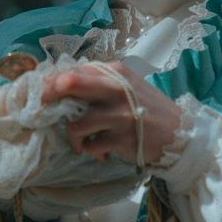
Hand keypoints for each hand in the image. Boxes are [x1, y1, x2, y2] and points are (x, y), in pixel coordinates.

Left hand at [42, 62, 181, 165]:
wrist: (179, 133)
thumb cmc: (148, 107)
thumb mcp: (126, 85)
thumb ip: (100, 81)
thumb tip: (62, 83)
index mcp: (115, 71)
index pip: (75, 70)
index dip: (53, 80)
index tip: (43, 91)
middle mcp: (116, 88)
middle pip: (70, 83)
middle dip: (49, 95)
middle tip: (42, 108)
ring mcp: (119, 114)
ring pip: (76, 123)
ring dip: (73, 136)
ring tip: (81, 141)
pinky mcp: (122, 139)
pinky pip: (91, 146)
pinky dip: (91, 151)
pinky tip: (100, 151)